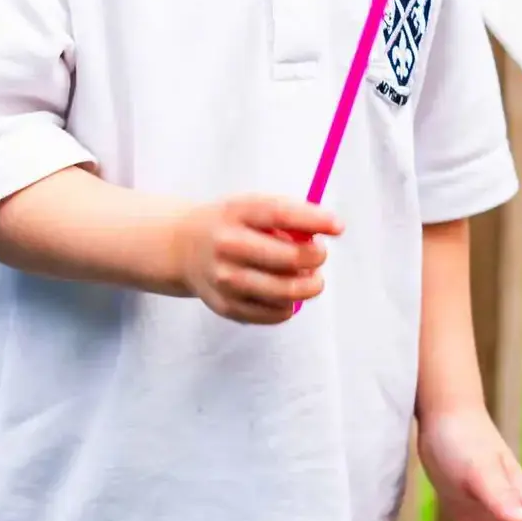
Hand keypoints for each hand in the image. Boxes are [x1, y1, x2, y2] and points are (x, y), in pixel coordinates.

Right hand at [176, 195, 340, 323]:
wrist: (183, 248)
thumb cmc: (232, 225)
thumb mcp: (252, 207)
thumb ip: (289, 214)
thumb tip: (331, 228)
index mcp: (234, 213)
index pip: (279, 214)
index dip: (314, 220)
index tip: (338, 226)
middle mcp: (226, 245)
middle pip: (287, 258)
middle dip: (316, 258)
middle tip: (319, 255)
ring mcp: (224, 278)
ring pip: (285, 292)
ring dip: (309, 286)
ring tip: (310, 277)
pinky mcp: (226, 306)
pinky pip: (275, 313)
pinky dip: (290, 305)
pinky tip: (285, 293)